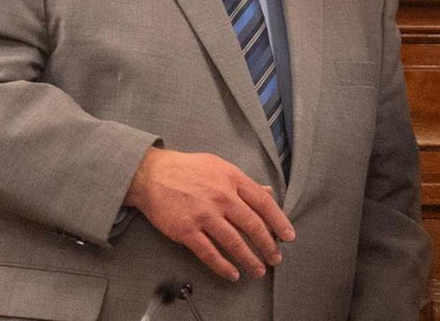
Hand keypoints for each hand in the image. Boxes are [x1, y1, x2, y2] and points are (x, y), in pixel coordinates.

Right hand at [124, 148, 294, 280]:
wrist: (151, 174)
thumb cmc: (187, 169)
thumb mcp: (220, 167)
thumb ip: (244, 182)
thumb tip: (267, 191)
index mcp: (232, 179)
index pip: (264, 203)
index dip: (279, 221)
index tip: (288, 236)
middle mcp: (222, 197)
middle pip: (252, 225)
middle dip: (268, 245)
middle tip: (275, 258)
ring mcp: (204, 214)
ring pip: (234, 242)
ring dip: (249, 259)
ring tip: (258, 270)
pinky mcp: (186, 230)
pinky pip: (209, 253)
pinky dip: (223, 266)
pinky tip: (233, 273)